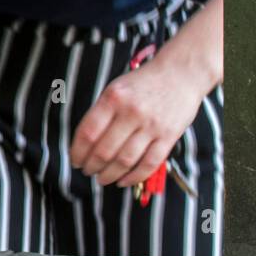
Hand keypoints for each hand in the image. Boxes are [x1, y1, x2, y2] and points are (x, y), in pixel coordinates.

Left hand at [68, 54, 205, 188]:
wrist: (180, 73)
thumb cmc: (143, 82)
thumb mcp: (115, 89)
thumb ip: (101, 112)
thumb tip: (85, 141)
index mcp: (113, 99)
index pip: (88, 132)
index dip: (78, 151)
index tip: (75, 160)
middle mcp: (131, 112)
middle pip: (105, 150)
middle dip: (92, 166)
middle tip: (87, 171)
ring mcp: (152, 126)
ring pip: (125, 160)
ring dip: (110, 174)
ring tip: (102, 179)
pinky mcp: (169, 136)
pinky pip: (149, 163)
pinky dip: (134, 177)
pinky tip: (123, 181)